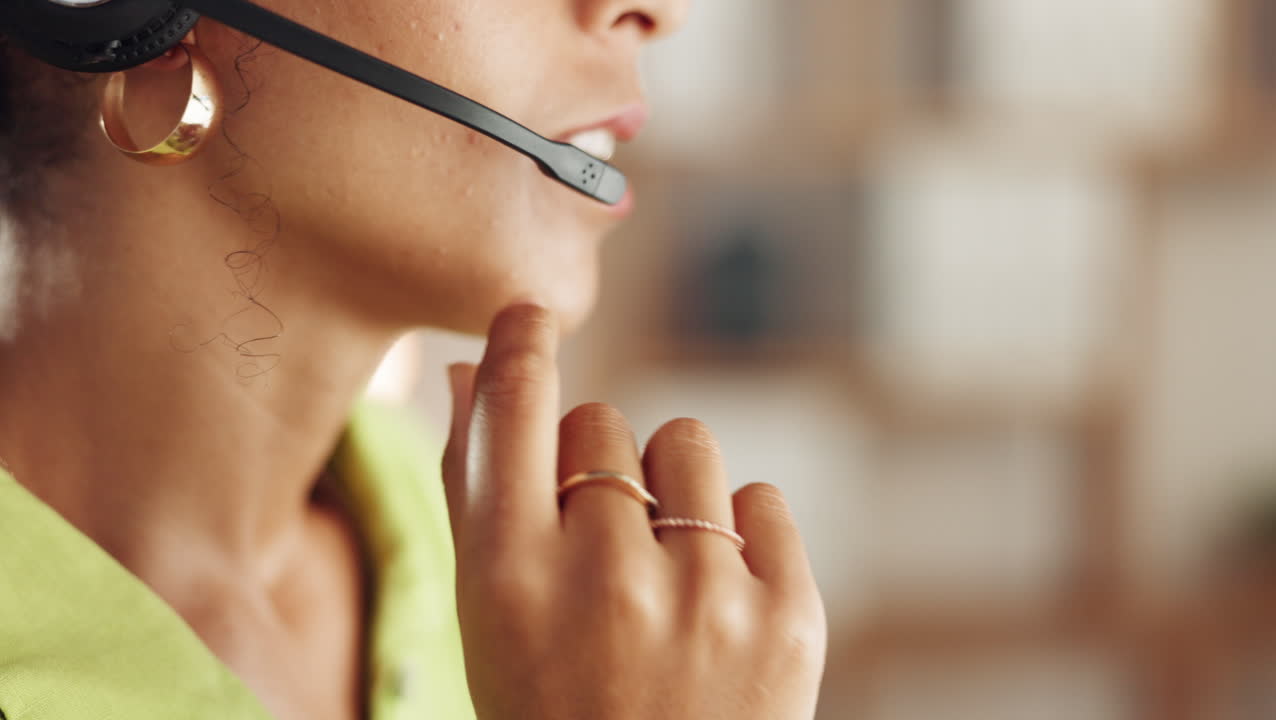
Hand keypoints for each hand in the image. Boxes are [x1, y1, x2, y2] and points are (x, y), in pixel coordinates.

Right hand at [442, 304, 826, 718]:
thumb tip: (469, 370)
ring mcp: (706, 594)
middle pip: (604, 424)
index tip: (529, 315)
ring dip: (670, 490)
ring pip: (687, 444)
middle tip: (601, 547)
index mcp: (509, 577)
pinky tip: (715, 602)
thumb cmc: (552, 710)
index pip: (514, 408)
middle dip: (599, 467)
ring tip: (663, 573)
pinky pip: (759, 499)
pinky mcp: (789, 614)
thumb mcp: (488, 621)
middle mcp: (606, 574)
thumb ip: (473, 491)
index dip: (521, 342)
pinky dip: (738, 538)